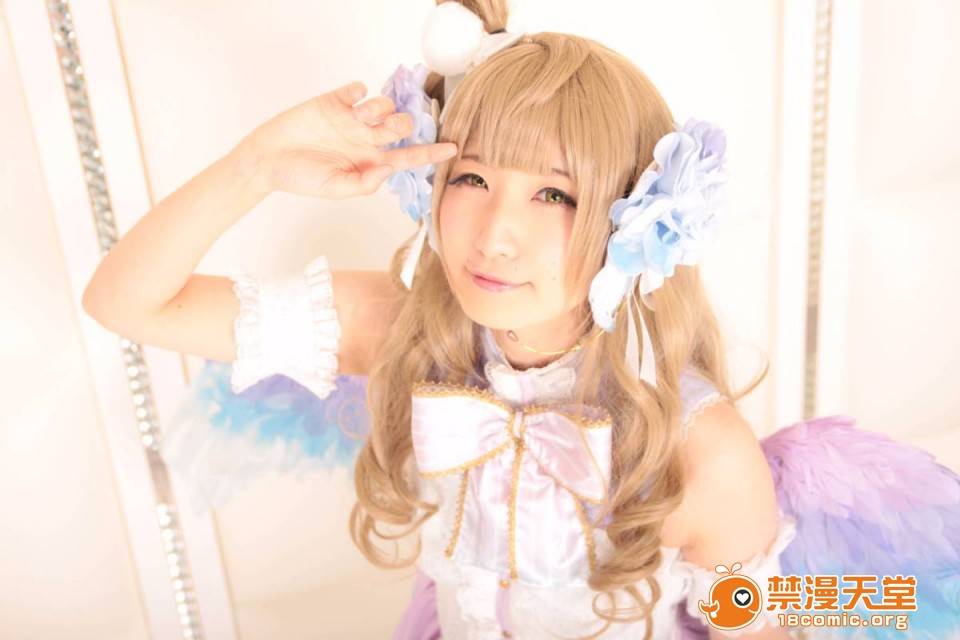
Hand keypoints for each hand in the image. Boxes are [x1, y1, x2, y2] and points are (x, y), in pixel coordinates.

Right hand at [241, 80, 456, 198]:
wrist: (267, 160)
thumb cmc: (301, 178)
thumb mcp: (336, 189)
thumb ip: (365, 183)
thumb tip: (389, 169)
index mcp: (370, 161)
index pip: (407, 157)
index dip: (430, 152)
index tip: (452, 148)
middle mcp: (365, 139)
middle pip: (399, 127)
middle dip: (402, 125)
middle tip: (389, 128)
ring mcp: (351, 119)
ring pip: (382, 106)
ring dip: (380, 109)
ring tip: (361, 118)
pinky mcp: (334, 102)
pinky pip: (356, 90)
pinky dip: (358, 92)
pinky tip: (349, 100)